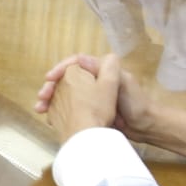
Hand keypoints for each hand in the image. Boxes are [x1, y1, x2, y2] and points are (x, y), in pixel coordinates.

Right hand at [36, 53, 185, 155]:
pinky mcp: (88, 111)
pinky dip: (56, 111)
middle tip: (42, 97)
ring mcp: (89, 97)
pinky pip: (67, 108)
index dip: (60, 68)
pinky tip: (48, 117)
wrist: (144, 127)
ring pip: (63, 94)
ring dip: (50, 100)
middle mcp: (92, 81)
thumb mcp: (122, 82)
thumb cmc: (135, 102)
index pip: (75, 64)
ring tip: (41, 109)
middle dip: (51, 86)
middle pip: (65, 79)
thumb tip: (81, 59)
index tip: (49, 78)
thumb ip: (105, 71)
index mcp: (100, 70)